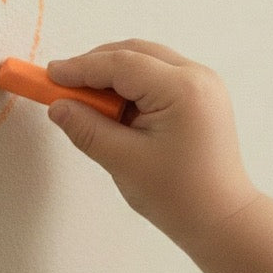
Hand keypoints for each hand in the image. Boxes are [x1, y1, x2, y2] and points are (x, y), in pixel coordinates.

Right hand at [47, 40, 257, 249]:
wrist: (222, 219)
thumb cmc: (179, 196)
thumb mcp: (124, 161)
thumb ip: (86, 128)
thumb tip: (57, 106)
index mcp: (183, 89)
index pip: (121, 64)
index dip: (81, 68)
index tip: (50, 76)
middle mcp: (197, 77)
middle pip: (134, 53)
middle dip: (95, 66)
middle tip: (62, 86)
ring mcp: (203, 83)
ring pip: (146, 60)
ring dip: (112, 74)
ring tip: (85, 100)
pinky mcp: (201, 95)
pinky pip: (158, 75)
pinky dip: (131, 84)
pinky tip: (112, 105)